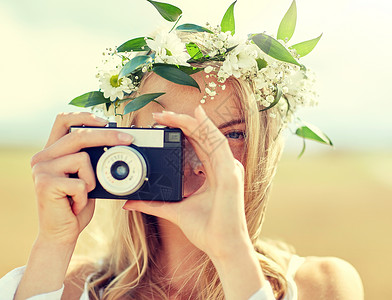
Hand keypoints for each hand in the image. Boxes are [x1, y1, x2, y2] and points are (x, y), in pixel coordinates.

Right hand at [30, 112, 133, 245]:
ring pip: (82, 159)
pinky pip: (81, 183)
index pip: (63, 120)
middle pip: (78, 135)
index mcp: (52, 151)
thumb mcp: (86, 177)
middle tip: (128, 139)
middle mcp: (42, 157)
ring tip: (81, 195)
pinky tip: (74, 205)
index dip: (85, 116)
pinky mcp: (45, 184)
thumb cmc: (76, 204)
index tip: (107, 120)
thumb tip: (118, 142)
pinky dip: (85, 197)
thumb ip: (91, 160)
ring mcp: (41, 169)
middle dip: (108, 135)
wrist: (61, 233)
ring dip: (92, 181)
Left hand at [123, 105, 250, 259]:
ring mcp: (229, 169)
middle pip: (203, 136)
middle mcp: (223, 167)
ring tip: (170, 114)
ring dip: (190, 122)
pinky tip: (196, 117)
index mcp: (214, 173)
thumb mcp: (174, 210)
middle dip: (182, 122)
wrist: (222, 247)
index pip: (199, 144)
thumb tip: (130, 203)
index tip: (162, 123)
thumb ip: (153, 204)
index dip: (183, 130)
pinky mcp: (230, 174)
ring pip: (210, 135)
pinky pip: (217, 145)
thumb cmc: (207, 230)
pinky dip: (207, 129)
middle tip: (160, 115)